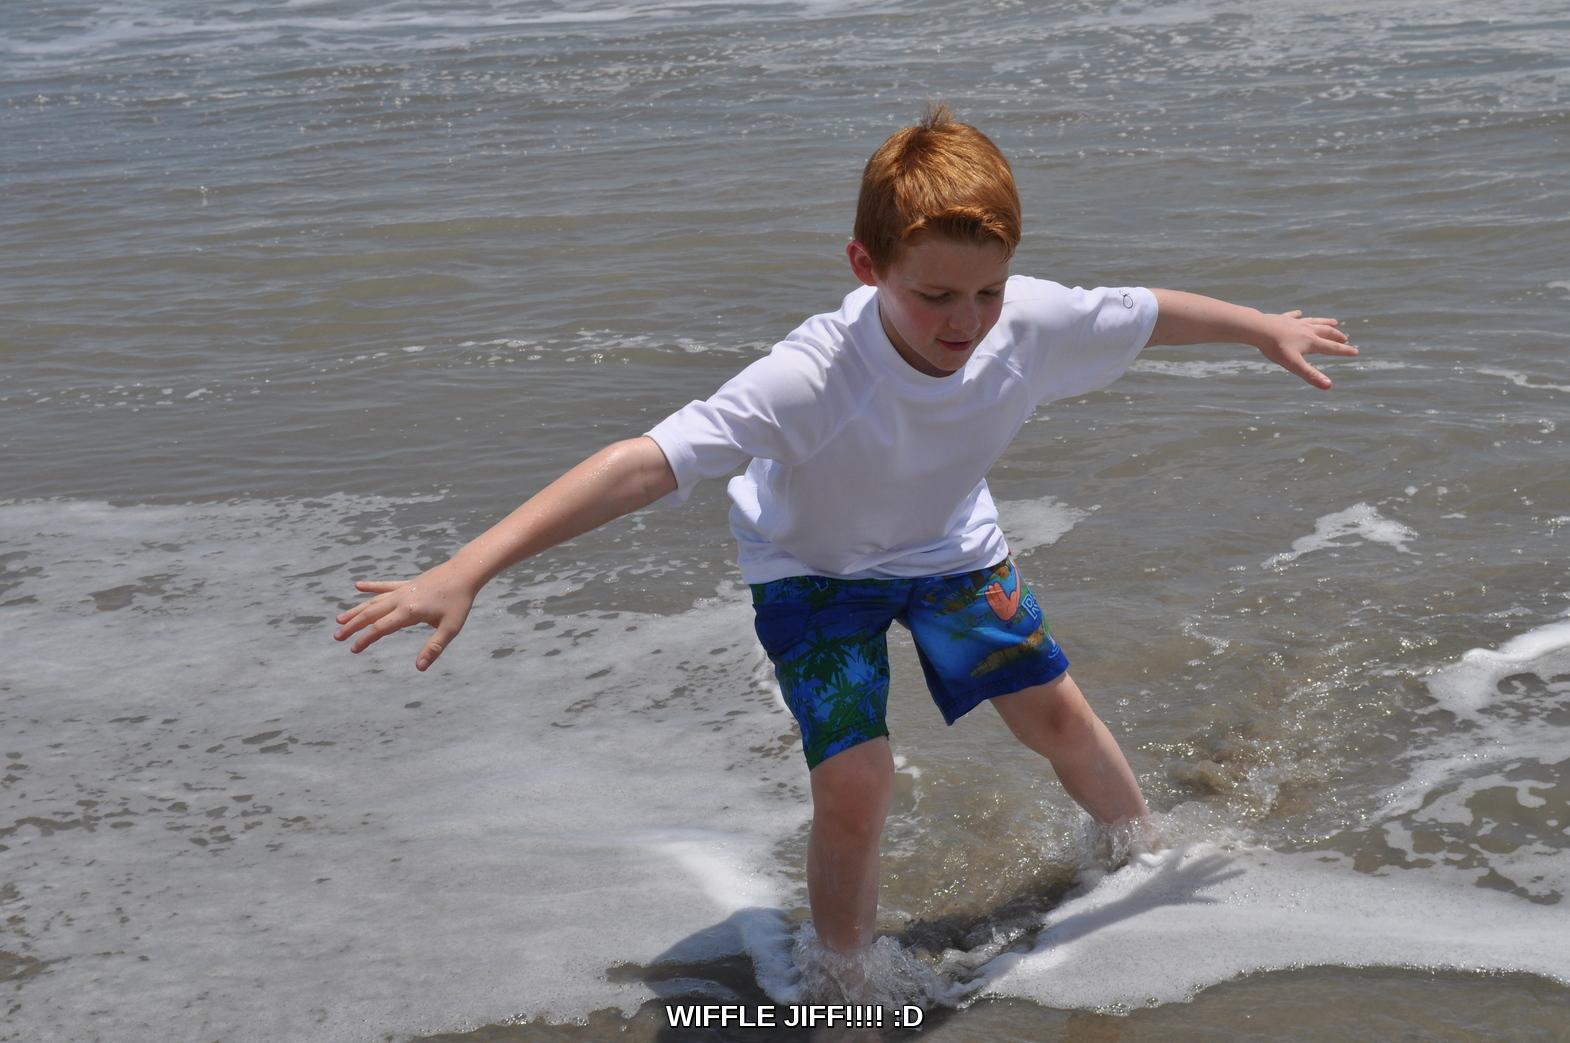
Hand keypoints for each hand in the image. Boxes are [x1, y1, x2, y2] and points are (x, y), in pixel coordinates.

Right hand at [333, 561, 477, 671]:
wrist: (464, 573)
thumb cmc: (459, 602)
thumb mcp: (450, 628)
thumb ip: (434, 647)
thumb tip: (419, 667)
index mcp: (409, 611)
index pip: (381, 628)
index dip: (365, 639)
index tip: (353, 649)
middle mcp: (401, 599)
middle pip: (371, 614)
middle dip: (353, 626)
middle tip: (337, 637)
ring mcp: (402, 590)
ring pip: (374, 601)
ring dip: (356, 610)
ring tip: (339, 619)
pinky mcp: (407, 583)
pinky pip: (385, 585)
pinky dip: (371, 586)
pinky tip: (357, 585)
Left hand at [1257, 310, 1358, 389]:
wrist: (1260, 329)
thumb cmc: (1276, 348)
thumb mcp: (1294, 365)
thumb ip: (1311, 375)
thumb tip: (1328, 386)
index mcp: (1311, 342)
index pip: (1332, 348)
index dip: (1344, 351)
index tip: (1356, 352)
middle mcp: (1307, 330)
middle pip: (1326, 333)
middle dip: (1337, 336)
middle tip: (1345, 338)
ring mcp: (1295, 323)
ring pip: (1314, 322)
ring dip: (1325, 323)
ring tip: (1334, 322)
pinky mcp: (1283, 319)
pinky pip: (1293, 316)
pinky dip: (1298, 316)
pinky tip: (1299, 313)